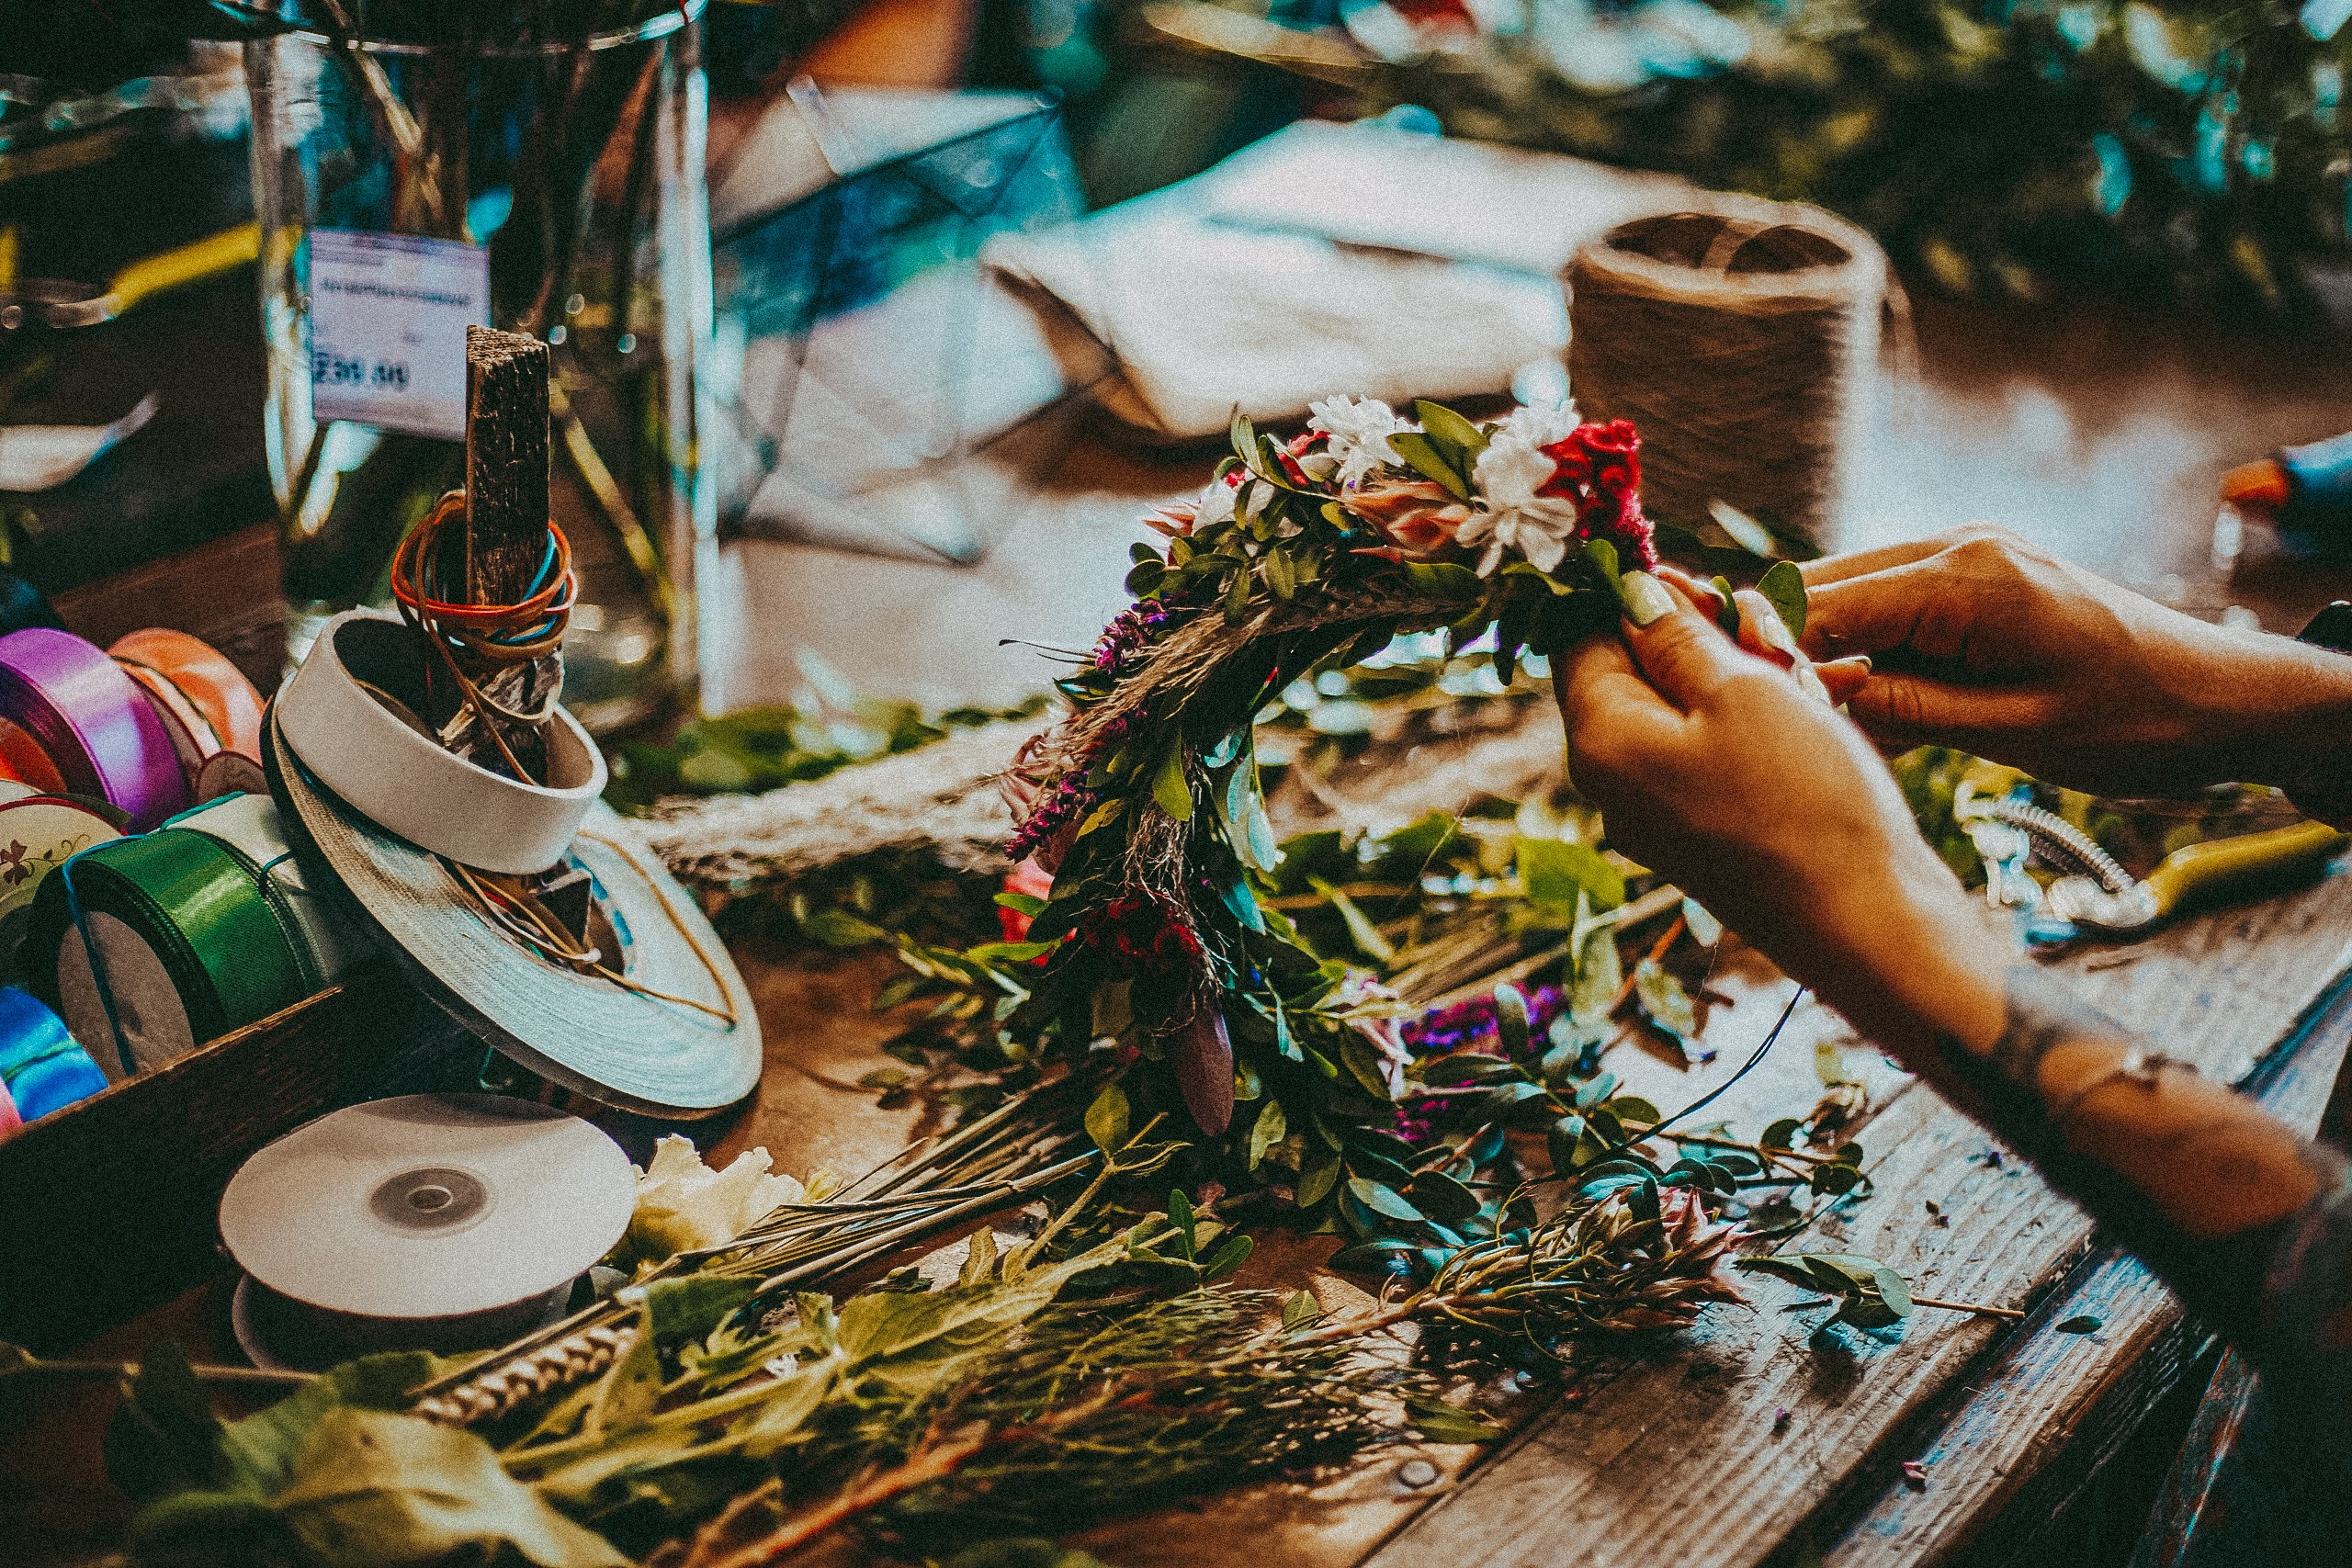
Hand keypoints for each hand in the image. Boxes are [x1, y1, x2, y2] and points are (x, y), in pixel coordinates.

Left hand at [1556, 571, 2010, 1057]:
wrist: (1865, 923)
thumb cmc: (1803, 800)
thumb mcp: (1738, 691)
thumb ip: (1674, 635)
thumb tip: (1630, 591)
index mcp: (1598, 741)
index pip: (1580, 638)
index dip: (1636, 598)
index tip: (1706, 586)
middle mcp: (1609, 784)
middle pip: (1631, 674)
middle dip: (1698, 639)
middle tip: (1770, 635)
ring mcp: (1653, 816)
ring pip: (1680, 711)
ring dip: (1737, 679)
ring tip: (1802, 678)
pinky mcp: (1700, 837)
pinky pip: (1709, 755)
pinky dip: (1752, 725)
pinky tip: (1807, 717)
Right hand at [1799, 524, 2351, 798]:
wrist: (2223, 696)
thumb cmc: (2134, 721)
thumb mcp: (2011, 732)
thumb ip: (1905, 708)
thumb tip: (1808, 696)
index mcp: (1968, 581)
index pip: (1827, 606)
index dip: (1771, 653)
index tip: (1734, 701)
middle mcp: (1961, 546)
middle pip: (1826, 585)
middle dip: (1782, 644)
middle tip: (1750, 709)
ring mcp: (1970, 552)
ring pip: (1852, 591)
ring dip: (1821, 647)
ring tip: (1801, 710)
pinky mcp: (1978, 572)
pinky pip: (1890, 600)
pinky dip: (1863, 644)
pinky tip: (1858, 695)